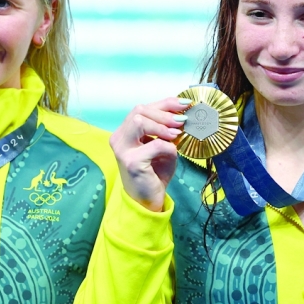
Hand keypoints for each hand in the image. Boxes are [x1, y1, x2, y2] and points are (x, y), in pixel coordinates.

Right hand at [109, 97, 190, 212]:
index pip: (142, 108)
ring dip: (163, 125)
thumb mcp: (162, 146)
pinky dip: (167, 146)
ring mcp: (122, 150)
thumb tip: (183, 113)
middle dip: (165, 113)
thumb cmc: (155, 172)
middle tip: (182, 121)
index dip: (165, 103)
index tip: (185, 104)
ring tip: (176, 133)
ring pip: (140, 122)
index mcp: (125, 132)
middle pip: (139, 111)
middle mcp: (119, 138)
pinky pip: (154, 144)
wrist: (148, 200)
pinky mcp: (131, 162)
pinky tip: (172, 152)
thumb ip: (167, 129)